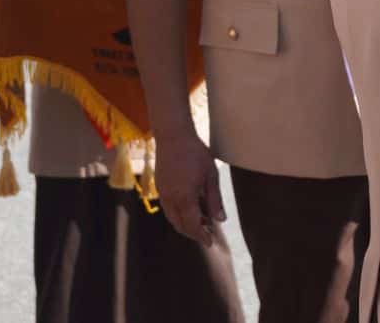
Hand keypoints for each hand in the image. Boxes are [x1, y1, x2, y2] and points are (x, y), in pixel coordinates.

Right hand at [153, 129, 225, 246]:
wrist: (173, 136)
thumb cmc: (195, 153)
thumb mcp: (211, 175)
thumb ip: (215, 199)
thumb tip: (220, 219)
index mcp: (185, 197)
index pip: (192, 225)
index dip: (201, 236)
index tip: (210, 243)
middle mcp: (171, 199)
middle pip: (180, 225)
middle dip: (193, 233)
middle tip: (207, 234)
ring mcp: (162, 193)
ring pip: (172, 218)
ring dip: (185, 224)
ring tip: (201, 222)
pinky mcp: (159, 187)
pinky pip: (168, 208)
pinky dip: (178, 214)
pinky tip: (189, 209)